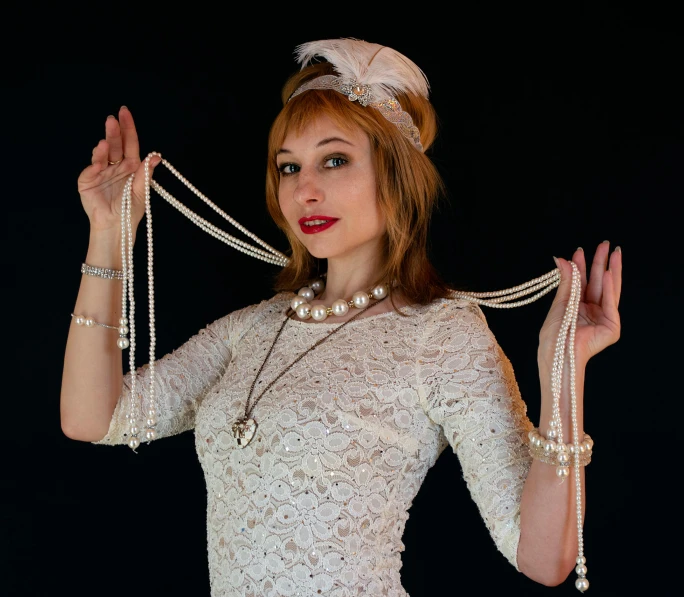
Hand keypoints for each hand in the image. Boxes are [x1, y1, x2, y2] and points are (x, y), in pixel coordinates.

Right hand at [77, 106, 161, 234]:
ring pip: (102, 154)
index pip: (129, 142)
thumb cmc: (130, 210)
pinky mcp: (88, 180)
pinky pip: (92, 169)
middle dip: (114, 131)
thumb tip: (157, 156)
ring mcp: (101, 171)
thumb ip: (146, 174)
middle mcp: (115, 165)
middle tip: (112, 119)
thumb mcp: (142, 191)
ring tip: (106, 142)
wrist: (117, 227)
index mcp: (130, 166)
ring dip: (104, 147)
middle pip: (115, 144)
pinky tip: (98, 159)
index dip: (128, 127)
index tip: (125, 111)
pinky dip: (95, 162)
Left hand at [539, 241, 621, 367]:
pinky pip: (611, 303)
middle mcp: (594, 310)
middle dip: (601, 262)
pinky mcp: (612, 327)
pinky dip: (611, 288)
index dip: (583, 266)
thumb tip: (563, 259)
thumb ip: (567, 281)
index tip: (580, 250)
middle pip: (599, 282)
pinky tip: (610, 272)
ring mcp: (604, 318)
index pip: (584, 281)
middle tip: (604, 243)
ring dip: (611, 270)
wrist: (557, 351)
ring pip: (609, 289)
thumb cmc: (554, 333)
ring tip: (612, 252)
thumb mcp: (560, 302)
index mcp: (580, 306)